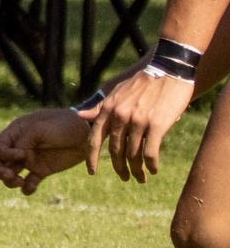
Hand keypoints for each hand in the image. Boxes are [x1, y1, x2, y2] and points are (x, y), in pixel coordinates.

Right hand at [0, 109, 93, 194]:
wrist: (88, 133)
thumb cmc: (62, 125)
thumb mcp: (39, 128)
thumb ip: (23, 142)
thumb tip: (17, 158)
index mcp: (15, 133)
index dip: (4, 154)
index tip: (22, 154)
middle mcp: (19, 147)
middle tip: (9, 177)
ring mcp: (31, 159)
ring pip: (10, 174)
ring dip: (10, 181)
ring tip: (20, 183)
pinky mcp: (43, 170)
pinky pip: (29, 182)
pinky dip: (27, 188)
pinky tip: (30, 188)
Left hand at [80, 66, 196, 181]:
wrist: (169, 70)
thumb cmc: (143, 82)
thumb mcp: (116, 91)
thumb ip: (99, 106)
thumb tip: (79, 115)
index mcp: (108, 109)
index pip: (94, 139)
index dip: (91, 158)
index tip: (92, 171)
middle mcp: (119, 116)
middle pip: (115, 151)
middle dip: (119, 168)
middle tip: (125, 178)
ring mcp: (138, 121)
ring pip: (133, 154)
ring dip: (137, 170)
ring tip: (141, 177)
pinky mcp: (157, 124)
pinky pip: (150, 152)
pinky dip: (151, 164)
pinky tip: (153, 169)